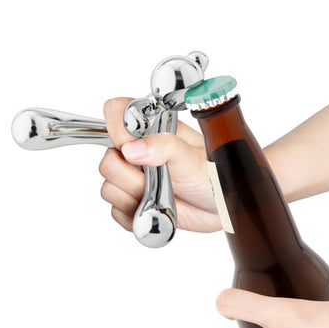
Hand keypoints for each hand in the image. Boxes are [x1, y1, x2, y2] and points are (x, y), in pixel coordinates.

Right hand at [99, 97, 221, 232]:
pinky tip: (156, 210)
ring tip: (162, 197)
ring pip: (108, 188)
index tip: (135, 151)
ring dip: (136, 199)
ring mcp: (135, 176)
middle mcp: (139, 150)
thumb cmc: (213, 175)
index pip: (117, 112)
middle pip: (107, 160)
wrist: (221, 206)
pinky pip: (116, 211)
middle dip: (132, 178)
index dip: (118, 131)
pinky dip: (136, 215)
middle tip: (160, 181)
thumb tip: (132, 148)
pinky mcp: (133, 200)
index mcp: (153, 129)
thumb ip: (164, 147)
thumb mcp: (193, 157)